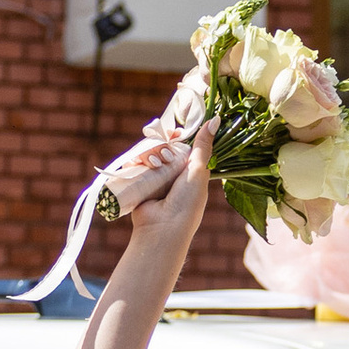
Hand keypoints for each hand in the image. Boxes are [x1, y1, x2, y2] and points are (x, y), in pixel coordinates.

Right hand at [120, 123, 213, 270]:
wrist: (163, 228)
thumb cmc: (187, 203)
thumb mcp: (198, 171)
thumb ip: (203, 146)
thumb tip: (215, 120)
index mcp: (188, 170)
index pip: (180, 144)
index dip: (176, 136)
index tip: (175, 133)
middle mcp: (170, 173)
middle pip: (162, 145)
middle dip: (163, 145)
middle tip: (167, 155)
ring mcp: (153, 178)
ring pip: (147, 152)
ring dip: (150, 153)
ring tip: (155, 165)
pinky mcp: (137, 182)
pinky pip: (133, 163)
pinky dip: (136, 160)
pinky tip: (143, 165)